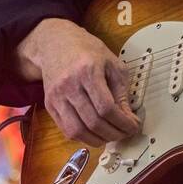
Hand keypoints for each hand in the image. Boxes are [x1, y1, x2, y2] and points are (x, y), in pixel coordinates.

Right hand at [18, 18, 141, 145]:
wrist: (56, 43)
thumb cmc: (87, 51)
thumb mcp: (112, 63)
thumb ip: (121, 91)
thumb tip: (128, 118)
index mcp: (88, 71)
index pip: (106, 107)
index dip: (122, 122)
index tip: (133, 126)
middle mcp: (69, 85)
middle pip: (93, 121)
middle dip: (113, 133)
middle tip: (124, 133)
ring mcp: (57, 96)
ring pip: (77, 130)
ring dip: (98, 139)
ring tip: (111, 136)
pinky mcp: (49, 104)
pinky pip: (66, 130)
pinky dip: (83, 137)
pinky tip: (95, 133)